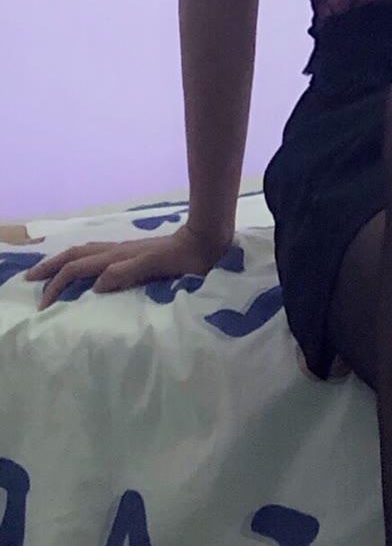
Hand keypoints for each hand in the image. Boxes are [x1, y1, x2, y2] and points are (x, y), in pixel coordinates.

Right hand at [24, 223, 230, 311]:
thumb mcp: (158, 267)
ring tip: (48, 273)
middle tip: (30, 280)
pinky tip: (84, 270)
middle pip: (76, 254)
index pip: (79, 268)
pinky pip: (98, 255)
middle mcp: (118, 251)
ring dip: (64, 262)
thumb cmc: (186, 259)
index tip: (44, 305)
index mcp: (120, 256)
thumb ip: (129, 272)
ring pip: (85, 252)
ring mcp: (126, 250)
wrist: (207, 241)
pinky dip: (81, 261)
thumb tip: (95, 284)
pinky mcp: (135, 253)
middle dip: (51, 267)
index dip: (58, 284)